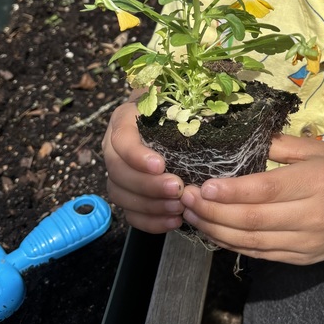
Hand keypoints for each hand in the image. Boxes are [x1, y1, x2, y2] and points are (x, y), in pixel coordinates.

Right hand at [102, 101, 184, 232]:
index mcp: (123, 120)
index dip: (136, 155)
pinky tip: (173, 221)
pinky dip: (150, 221)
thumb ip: (181, 110)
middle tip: (177, 189)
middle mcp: (113, 147)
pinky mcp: (124, 194)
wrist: (165, 119)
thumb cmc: (173, 109)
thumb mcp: (174, 102)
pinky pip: (129, 213)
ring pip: (120, 195)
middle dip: (148, 185)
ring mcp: (115, 172)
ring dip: (150, 206)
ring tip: (178, 208)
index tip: (160, 165)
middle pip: (118, 171)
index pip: (121, 139)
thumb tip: (210, 116)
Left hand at [180, 134, 323, 262]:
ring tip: (192, 216)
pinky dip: (234, 245)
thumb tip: (239, 139)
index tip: (203, 185)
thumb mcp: (319, 149)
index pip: (266, 191)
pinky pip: (262, 254)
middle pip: (254, 220)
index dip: (231, 191)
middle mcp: (313, 216)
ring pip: (253, 242)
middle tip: (186, 200)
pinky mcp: (303, 259)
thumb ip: (280, 146)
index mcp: (317, 182)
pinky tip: (215, 232)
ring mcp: (308, 243)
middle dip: (214, 212)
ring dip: (217, 231)